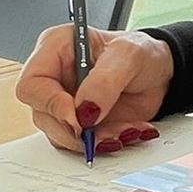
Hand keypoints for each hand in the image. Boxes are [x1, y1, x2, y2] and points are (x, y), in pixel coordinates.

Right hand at [15, 24, 174, 154]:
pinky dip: (105, 143)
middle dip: (76, 130)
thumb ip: (104, 82)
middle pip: (43, 115)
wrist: (160, 74)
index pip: (32, 84)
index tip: (77, 118)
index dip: (50, 104)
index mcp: (56, 49)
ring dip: (95, 140)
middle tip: (107, 133)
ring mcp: (65, 102)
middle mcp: (55, 77)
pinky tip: (128, 131)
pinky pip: (81, 143)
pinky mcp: (79, 123)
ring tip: (126, 130)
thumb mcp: (128, 55)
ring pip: (61, 134)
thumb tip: (84, 112)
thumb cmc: (140, 53)